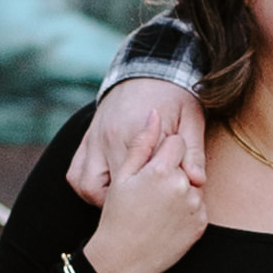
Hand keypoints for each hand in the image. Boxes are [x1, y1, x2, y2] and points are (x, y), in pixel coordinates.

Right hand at [70, 73, 200, 211]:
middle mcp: (108, 138)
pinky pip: (75, 175)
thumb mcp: (191, 118)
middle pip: (111, 189)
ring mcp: (93, 139)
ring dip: (102, 199)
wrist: (149, 67)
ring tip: (127, 199)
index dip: (159, 194)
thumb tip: (197, 181)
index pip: (144, 179)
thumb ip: (192, 150)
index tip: (170, 198)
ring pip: (86, 185)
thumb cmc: (175, 94)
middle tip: (150, 205)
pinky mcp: (86, 139)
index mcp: (135, 132)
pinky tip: (109, 189)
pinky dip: (88, 187)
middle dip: (131, 202)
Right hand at [77, 83, 209, 272]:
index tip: (152, 163)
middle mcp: (182, 186)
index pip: (176, 142)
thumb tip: (154, 114)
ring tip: (157, 205)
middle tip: (152, 188)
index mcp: (161, 171)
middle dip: (173, 169)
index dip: (163, 151)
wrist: (124, 260)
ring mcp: (194, 206)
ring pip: (193, 183)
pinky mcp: (201, 224)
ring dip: (181, 187)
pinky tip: (167, 217)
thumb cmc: (118, 215)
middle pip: (186, 162)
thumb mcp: (123, 177)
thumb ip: (142, 143)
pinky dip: (186, 207)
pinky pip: (198, 205)